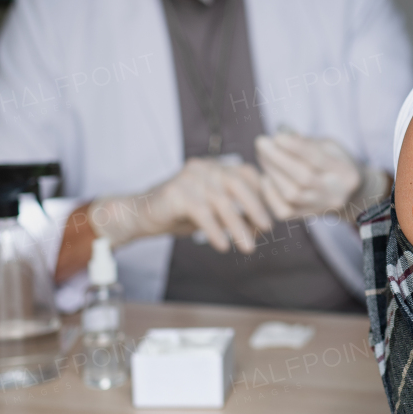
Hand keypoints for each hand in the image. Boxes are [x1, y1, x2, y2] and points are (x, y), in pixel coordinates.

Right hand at [88, 157, 272, 252]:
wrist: (141, 214)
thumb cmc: (180, 213)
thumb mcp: (213, 212)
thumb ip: (235, 214)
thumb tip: (262, 228)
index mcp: (215, 167)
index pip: (246, 174)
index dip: (261, 194)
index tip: (271, 216)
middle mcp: (205, 167)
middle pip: (237, 184)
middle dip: (255, 208)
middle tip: (267, 229)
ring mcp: (190, 177)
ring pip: (221, 201)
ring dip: (238, 226)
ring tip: (248, 246)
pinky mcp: (176, 192)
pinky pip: (202, 213)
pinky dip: (215, 231)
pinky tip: (222, 246)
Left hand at [255, 130, 388, 218]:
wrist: (349, 194)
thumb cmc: (335, 163)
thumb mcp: (330, 146)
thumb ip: (307, 142)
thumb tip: (280, 135)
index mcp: (345, 172)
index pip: (318, 159)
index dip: (295, 147)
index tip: (277, 136)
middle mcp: (334, 193)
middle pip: (304, 178)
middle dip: (277, 158)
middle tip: (261, 143)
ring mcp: (320, 208)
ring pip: (292, 195)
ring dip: (272, 172)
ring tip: (262, 156)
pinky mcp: (306, 217)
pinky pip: (283, 210)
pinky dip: (270, 193)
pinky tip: (266, 178)